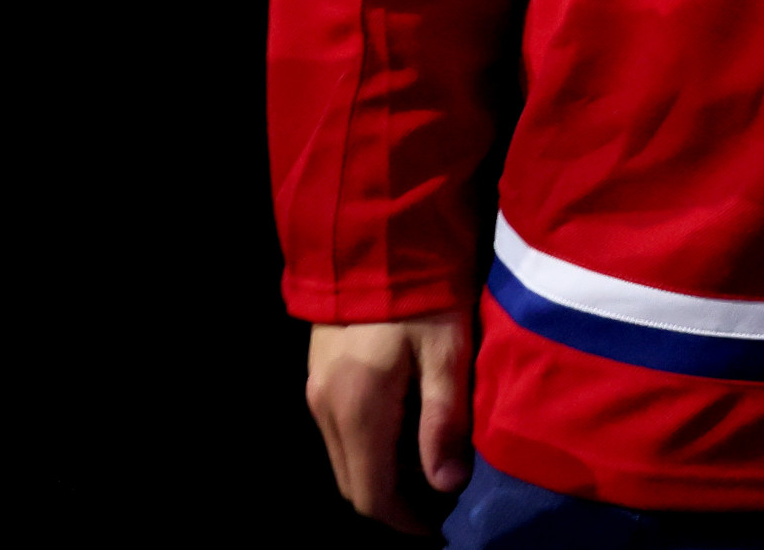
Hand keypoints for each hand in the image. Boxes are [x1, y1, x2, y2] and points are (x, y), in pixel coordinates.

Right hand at [305, 312, 474, 527]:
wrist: (375, 242)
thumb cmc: (423, 296)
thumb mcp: (446, 354)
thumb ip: (444, 420)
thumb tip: (446, 484)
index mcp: (358, 410)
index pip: (372, 493)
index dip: (403, 521)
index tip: (436, 529)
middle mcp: (326, 410)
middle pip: (353, 484)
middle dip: (393, 504)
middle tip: (438, 504)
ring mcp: (316, 394)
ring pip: (344, 462)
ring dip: (381, 477)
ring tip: (428, 472)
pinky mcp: (318, 380)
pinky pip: (339, 436)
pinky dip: (369, 451)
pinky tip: (405, 436)